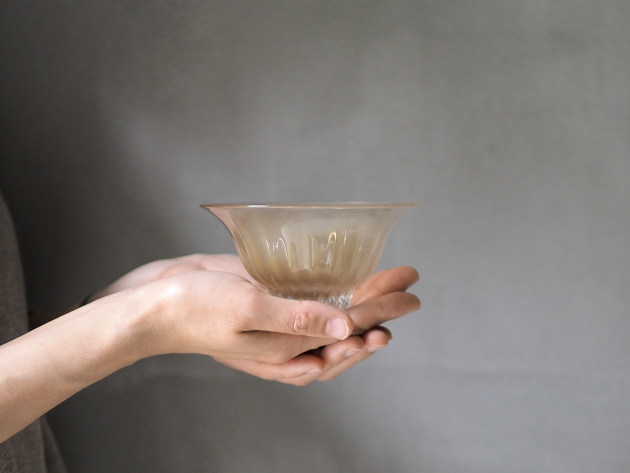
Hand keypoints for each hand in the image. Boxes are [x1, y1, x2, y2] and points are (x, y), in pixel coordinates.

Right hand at [208, 266, 419, 384]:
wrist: (158, 299)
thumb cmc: (196, 310)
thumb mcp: (248, 312)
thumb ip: (297, 320)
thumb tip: (346, 329)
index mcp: (285, 353)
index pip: (343, 339)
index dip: (376, 322)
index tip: (402, 304)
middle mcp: (289, 342)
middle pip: (347, 331)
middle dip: (381, 312)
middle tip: (411, 293)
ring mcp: (283, 322)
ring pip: (335, 318)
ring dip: (366, 301)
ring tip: (396, 284)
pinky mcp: (275, 299)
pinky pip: (315, 300)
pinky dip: (338, 293)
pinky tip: (357, 281)